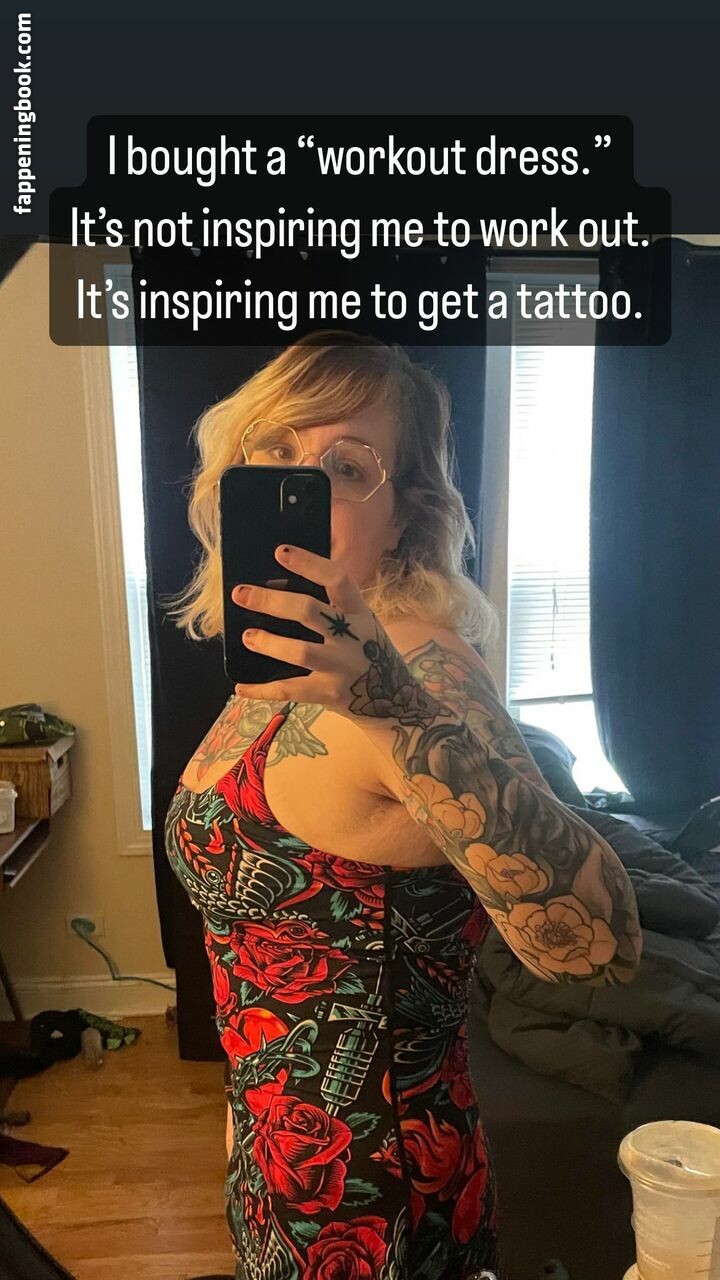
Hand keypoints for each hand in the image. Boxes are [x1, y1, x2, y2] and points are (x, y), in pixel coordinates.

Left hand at [230, 544, 414, 718]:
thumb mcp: (360, 625)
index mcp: (360, 613)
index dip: (309, 563)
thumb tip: (276, 591)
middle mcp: (353, 637)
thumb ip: (331, 610)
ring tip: (247, 636)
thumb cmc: (369, 652)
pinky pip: (290, 690)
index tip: (280, 552)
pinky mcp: (329, 693)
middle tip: (241, 594)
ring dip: (269, 643)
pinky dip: (262, 689)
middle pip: (309, 611)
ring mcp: (342, 667)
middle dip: (271, 601)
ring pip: (301, 651)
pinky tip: (240, 687)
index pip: (337, 579)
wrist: (395, 700)